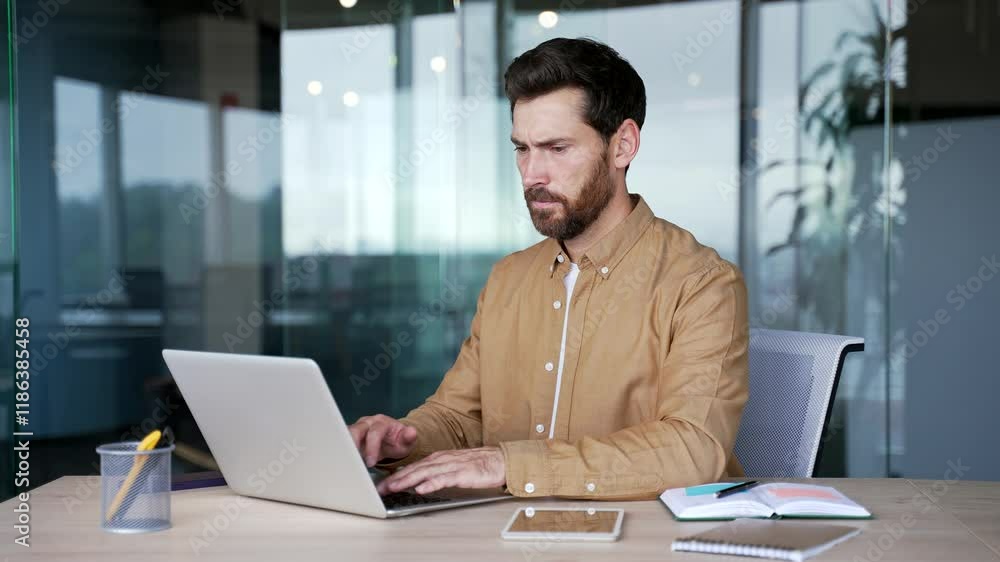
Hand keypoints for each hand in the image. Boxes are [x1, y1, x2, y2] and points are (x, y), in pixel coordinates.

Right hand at [348, 414, 417, 467]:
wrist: (392, 441)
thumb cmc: (398, 441)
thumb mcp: (406, 441)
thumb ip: (409, 438)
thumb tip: (411, 432)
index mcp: (381, 423)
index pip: (374, 432)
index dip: (371, 447)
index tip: (371, 462)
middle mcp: (366, 423)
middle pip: (355, 430)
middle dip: (352, 446)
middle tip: (352, 462)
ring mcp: (356, 429)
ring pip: (345, 435)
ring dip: (344, 449)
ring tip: (344, 464)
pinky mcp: (349, 437)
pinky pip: (342, 443)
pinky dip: (341, 452)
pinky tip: (341, 463)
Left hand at [375, 447, 505, 494]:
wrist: (499, 460)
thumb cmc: (477, 465)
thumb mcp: (452, 465)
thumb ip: (435, 471)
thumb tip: (417, 479)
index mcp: (439, 458)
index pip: (414, 466)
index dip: (397, 475)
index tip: (383, 484)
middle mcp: (443, 460)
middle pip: (415, 469)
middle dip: (397, 478)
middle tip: (381, 488)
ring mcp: (452, 465)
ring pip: (426, 473)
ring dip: (408, 480)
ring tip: (395, 487)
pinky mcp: (463, 473)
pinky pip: (444, 479)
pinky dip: (432, 483)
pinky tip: (422, 489)